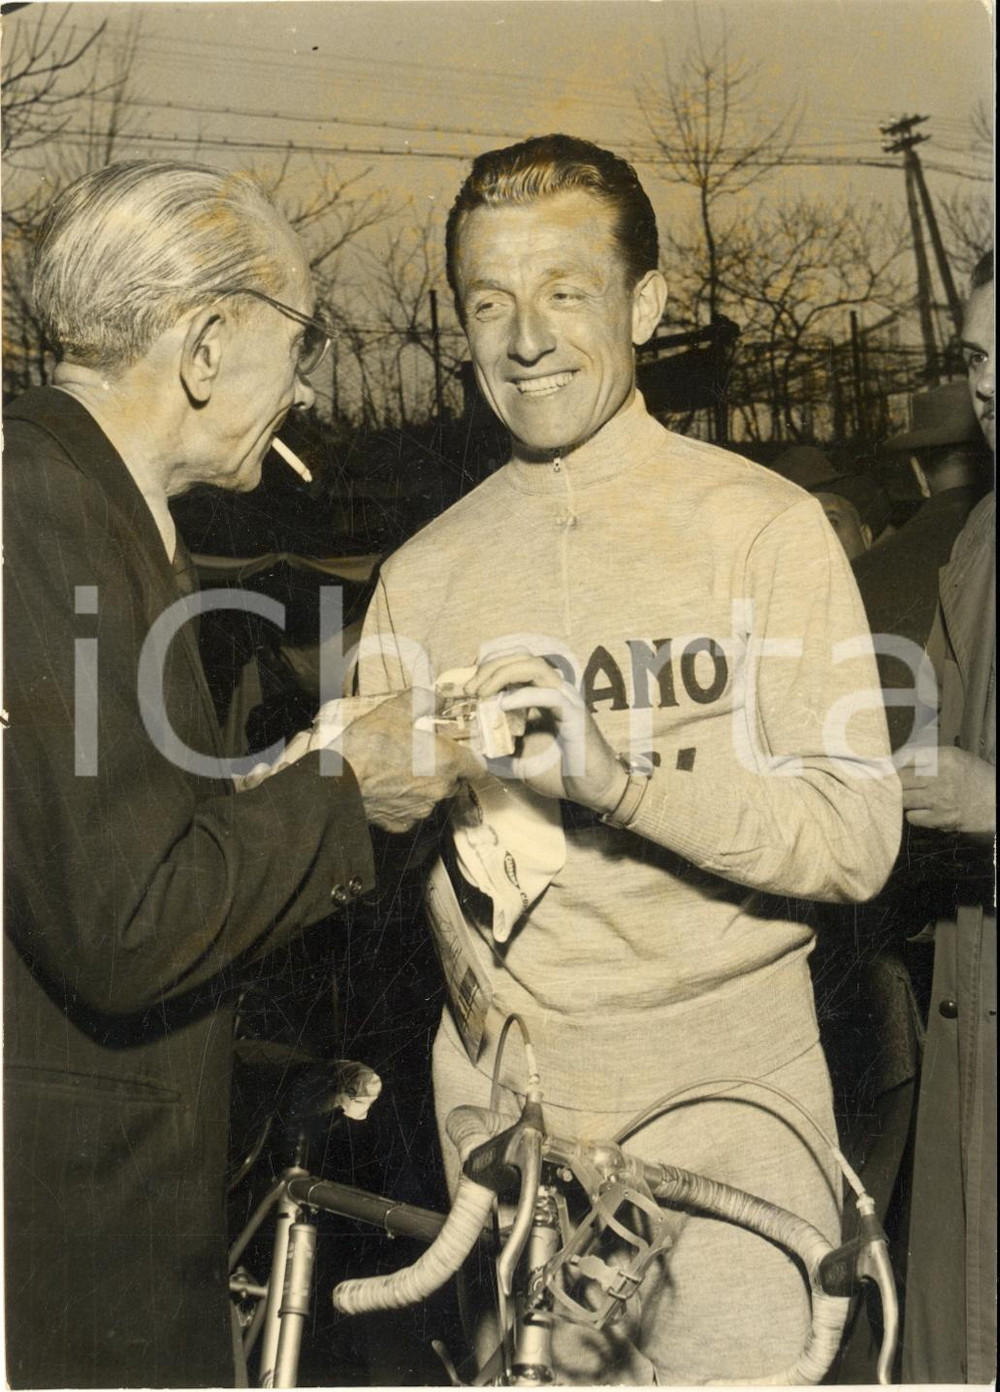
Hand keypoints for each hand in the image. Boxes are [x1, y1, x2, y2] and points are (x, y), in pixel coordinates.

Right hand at [337, 689, 479, 832]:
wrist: (338, 781)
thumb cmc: (368, 744)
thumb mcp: (396, 709)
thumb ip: (424, 701)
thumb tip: (437, 698)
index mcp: (447, 762)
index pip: (478, 766)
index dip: (471, 757)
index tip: (461, 750)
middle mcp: (440, 790)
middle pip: (455, 780)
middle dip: (444, 768)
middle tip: (422, 753)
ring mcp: (421, 810)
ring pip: (432, 796)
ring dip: (423, 785)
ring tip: (399, 769)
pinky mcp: (402, 823)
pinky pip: (411, 810)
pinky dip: (403, 801)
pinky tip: (387, 787)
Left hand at [465, 655, 627, 813]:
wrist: (594, 790)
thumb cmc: (562, 773)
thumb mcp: (519, 760)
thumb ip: (498, 748)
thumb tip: (472, 742)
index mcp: (543, 696)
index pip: (517, 664)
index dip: (491, 666)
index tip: (468, 684)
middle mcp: (555, 691)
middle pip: (523, 658)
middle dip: (492, 666)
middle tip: (469, 689)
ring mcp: (567, 700)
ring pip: (535, 668)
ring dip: (503, 674)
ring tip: (481, 692)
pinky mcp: (574, 716)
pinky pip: (550, 696)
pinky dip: (524, 696)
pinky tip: (503, 705)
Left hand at [900, 746, 995, 836]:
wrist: (998, 802)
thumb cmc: (977, 777)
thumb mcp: (958, 758)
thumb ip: (931, 757)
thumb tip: (899, 761)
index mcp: (945, 757)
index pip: (907, 757)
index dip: (896, 764)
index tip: (890, 768)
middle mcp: (940, 776)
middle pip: (901, 778)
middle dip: (896, 782)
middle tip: (895, 785)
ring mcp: (940, 799)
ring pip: (903, 798)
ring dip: (903, 799)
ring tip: (910, 799)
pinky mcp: (941, 818)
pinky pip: (912, 817)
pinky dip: (913, 815)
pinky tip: (921, 812)